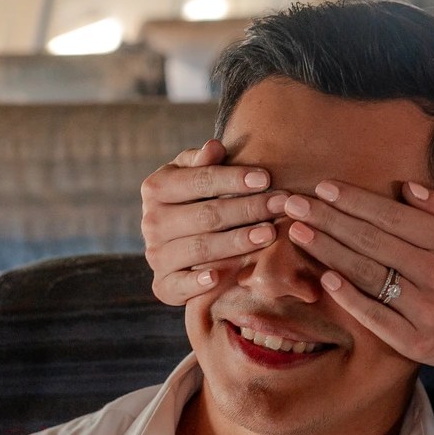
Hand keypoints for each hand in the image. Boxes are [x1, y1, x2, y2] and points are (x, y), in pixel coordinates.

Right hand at [141, 139, 284, 304]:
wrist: (176, 237)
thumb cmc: (194, 197)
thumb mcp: (194, 172)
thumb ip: (203, 161)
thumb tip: (214, 147)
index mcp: (156, 188)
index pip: (198, 180)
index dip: (232, 179)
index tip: (265, 178)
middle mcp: (152, 222)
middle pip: (206, 215)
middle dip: (247, 208)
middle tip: (281, 204)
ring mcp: (156, 255)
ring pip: (200, 248)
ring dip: (237, 242)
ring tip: (269, 234)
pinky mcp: (163, 285)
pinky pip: (177, 286)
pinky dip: (195, 284)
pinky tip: (218, 276)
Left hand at [278, 179, 433, 379]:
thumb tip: (406, 187)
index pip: (392, 216)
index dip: (355, 201)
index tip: (324, 187)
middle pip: (372, 241)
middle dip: (328, 219)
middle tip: (294, 204)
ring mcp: (426, 310)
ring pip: (368, 275)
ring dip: (328, 252)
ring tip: (298, 233)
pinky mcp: (415, 341)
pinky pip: (375, 315)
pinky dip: (348, 297)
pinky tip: (324, 277)